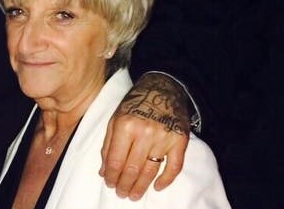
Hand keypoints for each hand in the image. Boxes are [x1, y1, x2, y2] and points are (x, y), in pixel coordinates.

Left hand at [99, 72, 190, 199]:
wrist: (163, 88)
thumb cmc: (135, 103)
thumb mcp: (115, 119)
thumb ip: (108, 145)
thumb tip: (104, 171)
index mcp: (125, 126)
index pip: (116, 160)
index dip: (112, 176)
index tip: (109, 184)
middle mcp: (144, 133)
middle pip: (133, 169)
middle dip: (125, 185)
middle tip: (121, 194)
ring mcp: (164, 138)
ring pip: (151, 170)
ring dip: (141, 187)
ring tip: (134, 195)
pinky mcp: (180, 141)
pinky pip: (174, 166)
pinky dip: (166, 180)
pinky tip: (157, 187)